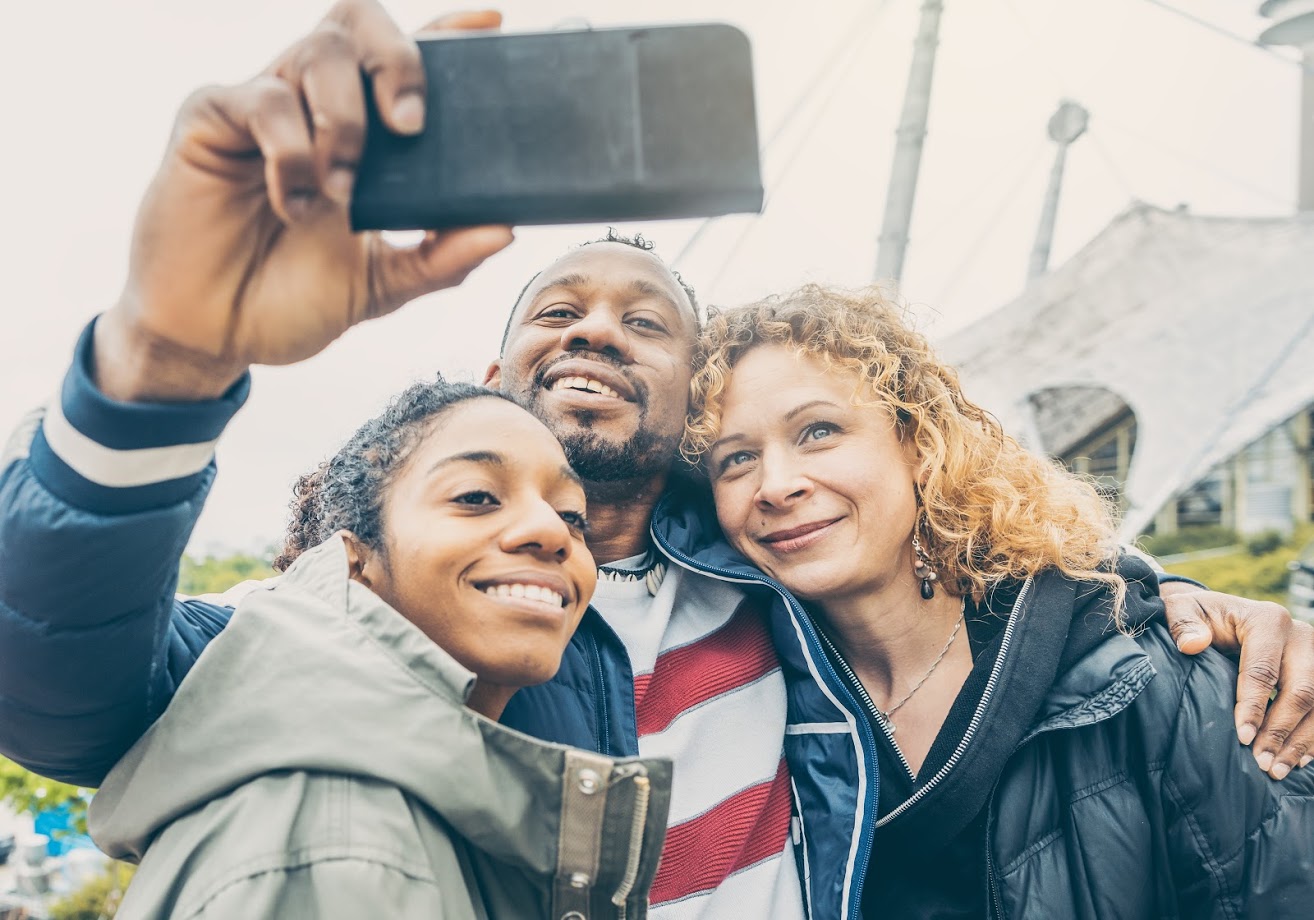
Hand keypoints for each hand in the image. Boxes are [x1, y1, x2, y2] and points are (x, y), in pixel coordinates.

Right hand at [95, 2, 512, 401]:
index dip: (445, 31)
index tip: (490, 23)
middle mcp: (313, 104)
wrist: (218, 337)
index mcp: (361, 132)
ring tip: (341, 194)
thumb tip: (503, 228)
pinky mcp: (212, 118)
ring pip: (318, 52)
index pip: (402, 63)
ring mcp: (262, 105)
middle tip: (411, 124)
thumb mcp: (383, 285)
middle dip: (397, 59)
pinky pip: (264, 100)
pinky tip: (294, 201)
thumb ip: (442, 258)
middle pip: (358, 23)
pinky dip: (293, 152)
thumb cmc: (292, 300)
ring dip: (345, 122)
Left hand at [1161, 582, 1313, 778]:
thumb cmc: (1200, 616)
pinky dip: (1311, 738)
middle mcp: (1301, 637)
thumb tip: (1192, 645)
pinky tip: (1298, 761)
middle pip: (1301, 691)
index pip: (1263, 671)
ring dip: (1298, 742)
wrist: (1221, 614)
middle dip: (1279, 731)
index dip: (1253, 706)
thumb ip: (1183, 624)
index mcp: (1269, 620)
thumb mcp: (1183, 610)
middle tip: (1260, 763)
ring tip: (1275, 770)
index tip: (1241, 737)